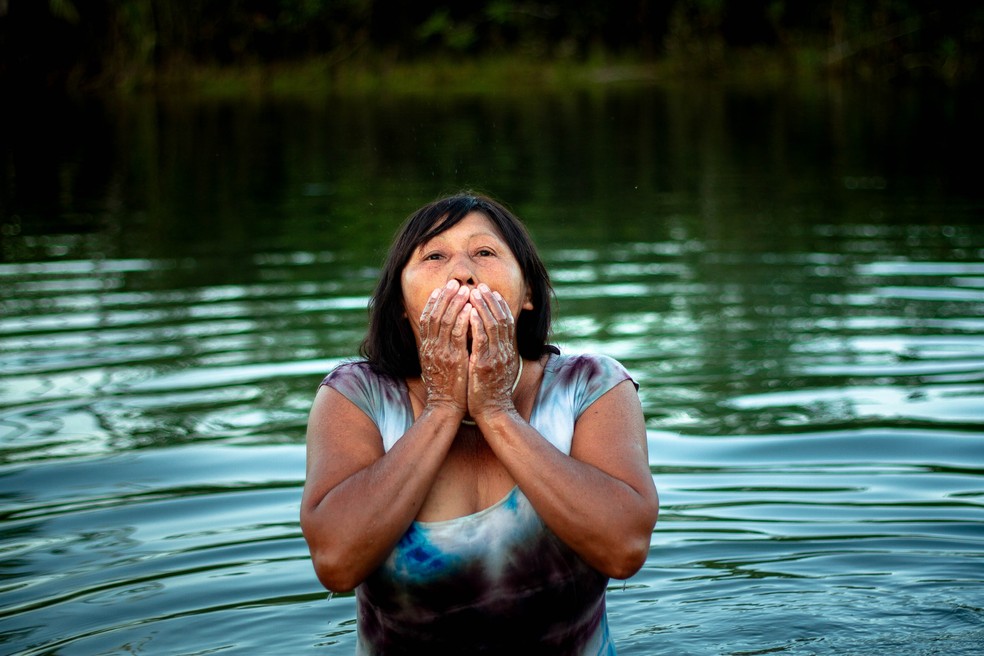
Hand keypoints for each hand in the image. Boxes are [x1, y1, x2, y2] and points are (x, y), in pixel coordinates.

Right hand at [418, 280, 470, 415]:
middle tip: (454, 282)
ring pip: (445, 321)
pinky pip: (457, 334)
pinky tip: (470, 309)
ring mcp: (441, 353)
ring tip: (465, 290)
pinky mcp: (453, 359)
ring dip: (455, 303)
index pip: (426, 318)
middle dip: (445, 297)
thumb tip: (443, 334)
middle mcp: (431, 347)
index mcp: (427, 347)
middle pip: (435, 315)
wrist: (446, 407)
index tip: (441, 288)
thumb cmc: (445, 387)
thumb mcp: (437, 364)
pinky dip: (462, 319)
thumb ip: (439, 347)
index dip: (433, 302)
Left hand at [466, 283, 520, 420]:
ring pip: (491, 325)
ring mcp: (495, 358)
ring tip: (472, 292)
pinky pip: (480, 340)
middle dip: (490, 300)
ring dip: (482, 306)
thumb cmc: (491, 391)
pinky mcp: (483, 365)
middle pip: (501, 318)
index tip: (491, 291)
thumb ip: (498, 351)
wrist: (492, 412)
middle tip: (480, 285)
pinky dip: (475, 324)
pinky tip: (468, 312)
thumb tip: (494, 338)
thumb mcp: (499, 367)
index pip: (507, 321)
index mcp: (508, 350)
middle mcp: (504, 351)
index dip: (499, 304)